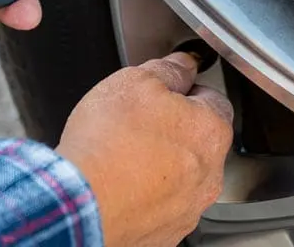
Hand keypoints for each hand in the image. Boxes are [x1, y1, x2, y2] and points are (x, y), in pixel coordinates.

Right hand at [55, 52, 233, 245]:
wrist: (81, 202)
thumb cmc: (107, 143)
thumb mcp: (135, 81)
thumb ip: (168, 70)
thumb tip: (183, 65)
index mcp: (211, 131)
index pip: (212, 100)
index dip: (185, 92)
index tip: (164, 93)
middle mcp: (210, 174)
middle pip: (198, 142)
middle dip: (173, 131)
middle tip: (137, 125)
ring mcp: (189, 207)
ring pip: (181, 177)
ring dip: (161, 166)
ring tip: (124, 158)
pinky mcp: (167, 232)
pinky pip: (162, 207)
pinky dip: (146, 197)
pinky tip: (122, 186)